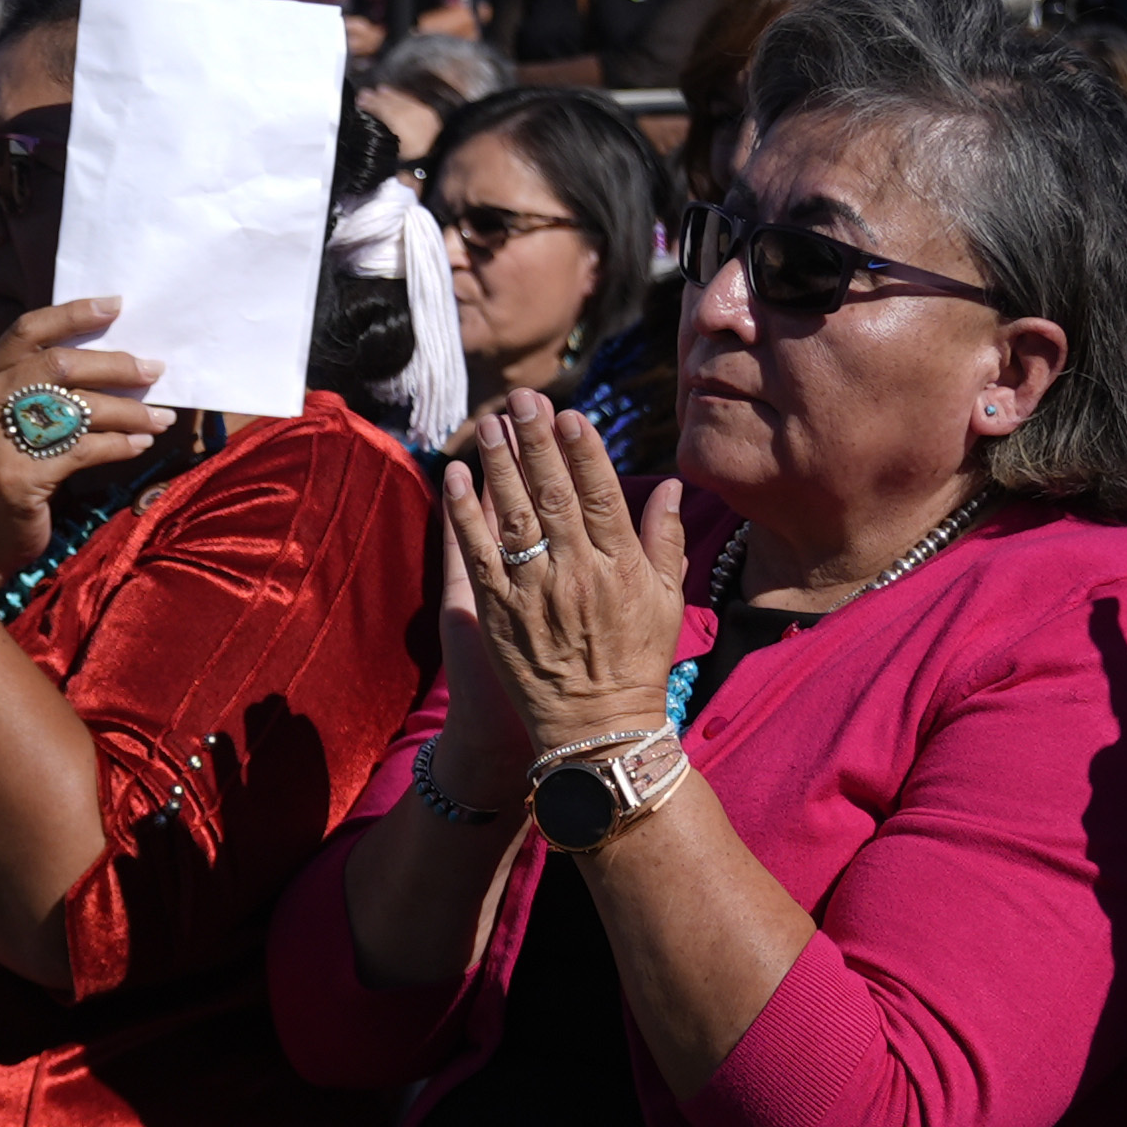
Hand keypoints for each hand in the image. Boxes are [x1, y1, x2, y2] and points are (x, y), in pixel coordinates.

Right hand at [0, 297, 171, 580]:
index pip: (28, 330)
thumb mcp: (6, 420)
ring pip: (77, 409)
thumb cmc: (4, 471)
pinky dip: (120, 444)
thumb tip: (111, 360)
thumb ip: (37, 388)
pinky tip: (140, 444)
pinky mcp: (20, 478)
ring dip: (129, 410)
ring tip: (160, 417)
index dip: (73, 314)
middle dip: (116, 365)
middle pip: (60, 365)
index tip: (115, 305)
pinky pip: (84, 450)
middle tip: (154, 370)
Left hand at [441, 394, 689, 777]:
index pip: (600, 494)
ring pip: (513, 515)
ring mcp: (534, 592)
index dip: (583, 451)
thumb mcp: (667, 601)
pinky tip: (456, 476)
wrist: (596, 727)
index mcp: (621, 567)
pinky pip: (478, 553)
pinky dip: (464, 513)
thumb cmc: (637, 662)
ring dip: (498, 464)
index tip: (568, 414)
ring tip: (488, 423)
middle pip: (553, 494)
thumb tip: (669, 484)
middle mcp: (577, 574)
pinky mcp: (499, 612)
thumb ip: (665, 539)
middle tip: (522, 399)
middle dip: (536, 441)